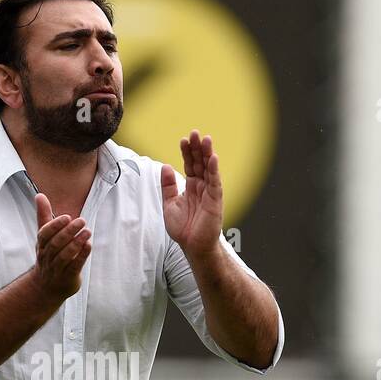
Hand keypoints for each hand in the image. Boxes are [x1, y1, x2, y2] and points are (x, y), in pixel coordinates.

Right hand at [31, 193, 91, 301]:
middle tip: (82, 221)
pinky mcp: (68, 278)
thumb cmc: (48, 256)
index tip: (66, 217)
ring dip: (76, 243)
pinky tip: (88, 246)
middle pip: (56, 244)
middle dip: (68, 232)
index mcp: (41, 245)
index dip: (55, 226)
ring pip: (64, 256)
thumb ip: (43, 216)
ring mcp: (57, 269)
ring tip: (87, 232)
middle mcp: (47, 257)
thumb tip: (39, 195)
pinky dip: (81, 256)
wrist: (45, 287)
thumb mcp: (44, 237)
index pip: (45, 235)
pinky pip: (74, 266)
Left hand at [161, 129, 223, 257]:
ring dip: (207, 154)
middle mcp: (202, 187)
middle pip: (200, 163)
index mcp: (191, 187)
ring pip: (209, 169)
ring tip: (205, 139)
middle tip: (194, 133)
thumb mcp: (169, 204)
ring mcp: (210, 193)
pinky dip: (214, 169)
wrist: (192, 246)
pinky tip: (213, 157)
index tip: (183, 140)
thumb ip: (168, 186)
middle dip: (197, 148)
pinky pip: (215, 182)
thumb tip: (165, 166)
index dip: (187, 152)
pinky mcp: (216, 200)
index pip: (189, 165)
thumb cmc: (183, 228)